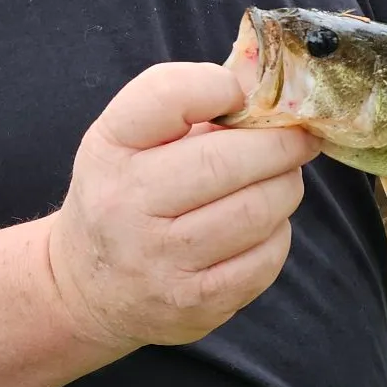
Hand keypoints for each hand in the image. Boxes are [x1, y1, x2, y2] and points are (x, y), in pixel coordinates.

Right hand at [48, 63, 318, 347]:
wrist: (87, 288)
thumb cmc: (126, 192)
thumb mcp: (131, 138)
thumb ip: (190, 102)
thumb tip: (270, 83)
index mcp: (109, 147)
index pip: (168, 95)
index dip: (219, 87)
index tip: (241, 95)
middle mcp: (125, 204)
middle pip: (228, 160)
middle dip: (282, 144)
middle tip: (299, 139)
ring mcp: (159, 260)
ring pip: (258, 210)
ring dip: (285, 188)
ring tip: (279, 180)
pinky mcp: (195, 303)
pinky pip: (267, 256)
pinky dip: (278, 233)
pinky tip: (261, 226)